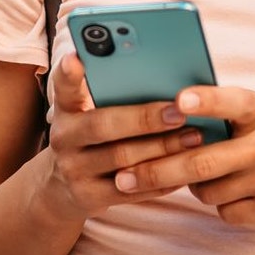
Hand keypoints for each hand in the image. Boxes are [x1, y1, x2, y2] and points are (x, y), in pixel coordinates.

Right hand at [39, 53, 204, 221]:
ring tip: (194, 137)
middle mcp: (63, 138)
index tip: (77, 57)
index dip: (69, 73)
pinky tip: (185, 167)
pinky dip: (161, 179)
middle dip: (145, 118)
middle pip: (103, 125)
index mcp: (66, 110)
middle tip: (180, 111)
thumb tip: (166, 79)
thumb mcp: (88, 115)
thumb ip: (112, 97)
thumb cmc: (91, 139)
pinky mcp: (88, 197)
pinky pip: (131, 189)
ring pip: (122, 159)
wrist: (60, 189)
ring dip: (162, 148)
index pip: (63, 87)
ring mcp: (73, 170)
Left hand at [113, 87, 254, 224]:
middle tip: (123, 176)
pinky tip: (229, 188)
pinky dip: (219, 202)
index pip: (232, 101)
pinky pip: (225, 211)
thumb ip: (230, 108)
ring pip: (206, 190)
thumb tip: (174, 110)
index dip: (205, 100)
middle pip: (200, 162)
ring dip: (191, 184)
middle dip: (156, 170)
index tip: (179, 100)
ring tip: (195, 171)